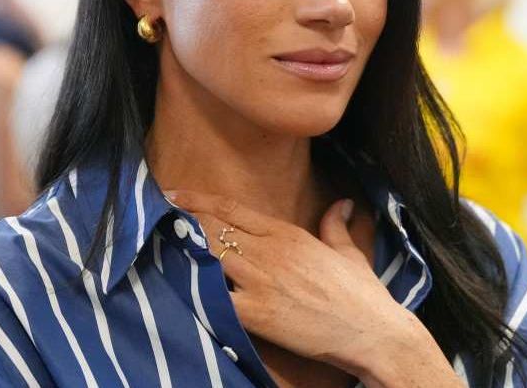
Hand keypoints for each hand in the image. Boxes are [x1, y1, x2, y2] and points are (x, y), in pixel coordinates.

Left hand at [163, 190, 455, 384]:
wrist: (373, 331)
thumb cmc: (363, 295)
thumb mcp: (350, 252)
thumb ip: (336, 225)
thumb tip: (341, 203)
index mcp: (289, 235)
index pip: (234, 211)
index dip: (200, 201)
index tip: (174, 194)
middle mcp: (271, 252)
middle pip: (212, 229)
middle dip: (181, 221)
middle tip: (153, 216)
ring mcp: (261, 282)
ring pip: (208, 257)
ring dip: (182, 250)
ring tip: (154, 244)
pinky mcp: (256, 313)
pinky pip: (214, 298)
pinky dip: (193, 290)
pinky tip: (173, 284)